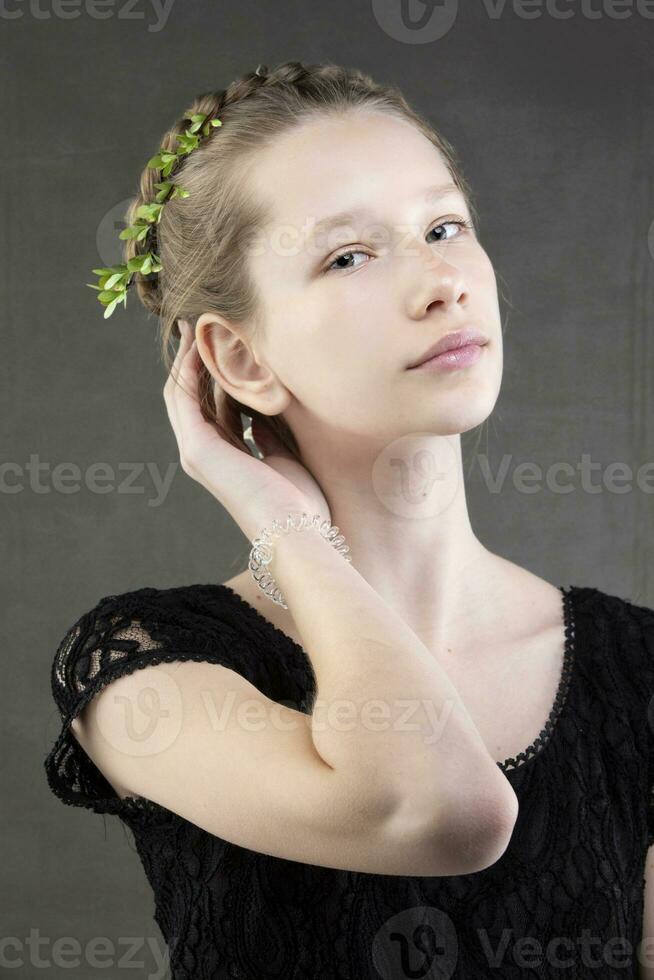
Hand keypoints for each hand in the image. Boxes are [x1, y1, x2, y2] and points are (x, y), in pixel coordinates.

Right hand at [164, 321, 332, 541]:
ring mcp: (197, 452)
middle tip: (203, 322)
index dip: (217, 373)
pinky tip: (200, 343)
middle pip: (193, 396)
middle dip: (196, 358)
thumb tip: (264, 409)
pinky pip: (185, 398)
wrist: (299, 533)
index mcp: (227, 457)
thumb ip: (269, 432)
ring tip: (198, 322)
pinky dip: (190, 369)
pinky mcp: (197, 449)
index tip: (228, 341)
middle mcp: (206, 454)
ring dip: (188, 356)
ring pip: (183, 393)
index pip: (214, 406)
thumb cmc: (303, 504)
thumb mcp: (285, 455)